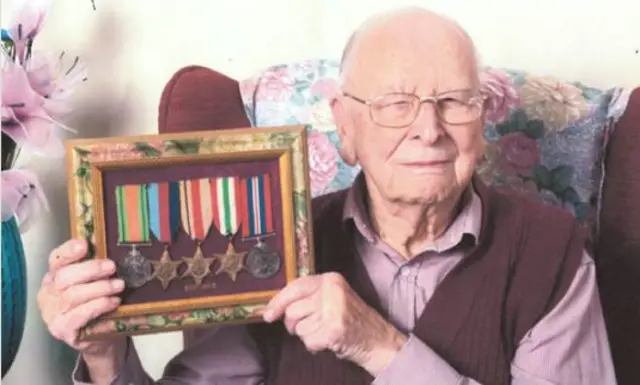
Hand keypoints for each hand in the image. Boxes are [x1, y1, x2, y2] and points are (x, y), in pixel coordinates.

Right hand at [37, 239, 125, 358]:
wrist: (99, 338)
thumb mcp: (94, 283)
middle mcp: (47, 294)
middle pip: (64, 276)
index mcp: (53, 277)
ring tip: (119, 285)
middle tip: (112, 267)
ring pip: (73, 295)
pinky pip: (80, 314)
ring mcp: (51, 313)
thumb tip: (111, 249)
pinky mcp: (62, 329)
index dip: (69, 251)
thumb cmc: (97, 306)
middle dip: (90, 269)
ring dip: (100, 288)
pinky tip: (114, 302)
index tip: (85, 245)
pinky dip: (99, 305)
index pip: (56, 259)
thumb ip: (95, 268)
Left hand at [263, 272, 407, 375]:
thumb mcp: (333, 298)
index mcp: (330, 279)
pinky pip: (308, 341)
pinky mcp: (333, 329)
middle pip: (292, 310)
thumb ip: (310, 296)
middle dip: (294, 324)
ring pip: (298, 327)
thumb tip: (276, 306)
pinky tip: (328, 342)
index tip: (268, 314)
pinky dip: (315, 346)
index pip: (295, 287)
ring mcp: (333, 310)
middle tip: (311, 327)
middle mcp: (331, 291)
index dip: (278, 301)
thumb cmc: (351, 320)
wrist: (378, 340)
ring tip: (325, 332)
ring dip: (308, 335)